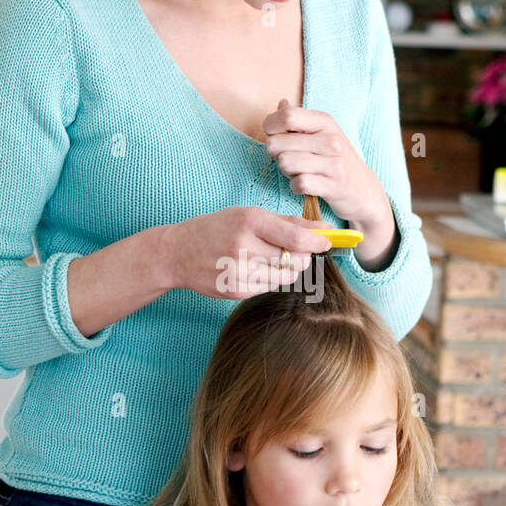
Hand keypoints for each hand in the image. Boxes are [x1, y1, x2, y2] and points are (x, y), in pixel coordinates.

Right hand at [163, 205, 334, 300]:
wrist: (177, 252)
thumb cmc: (216, 228)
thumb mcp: (248, 215)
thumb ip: (287, 222)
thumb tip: (323, 227)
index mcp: (249, 221)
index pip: (295, 237)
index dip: (317, 242)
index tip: (328, 241)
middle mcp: (244, 246)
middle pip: (294, 259)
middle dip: (303, 256)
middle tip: (298, 250)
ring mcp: (239, 271)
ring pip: (285, 276)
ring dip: (288, 269)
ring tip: (273, 259)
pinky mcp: (236, 290)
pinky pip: (269, 287)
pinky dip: (271, 278)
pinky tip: (256, 268)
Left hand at [262, 99, 388, 230]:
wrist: (362, 189)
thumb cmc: (332, 159)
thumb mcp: (318, 134)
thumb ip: (296, 120)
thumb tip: (281, 104)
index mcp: (324, 121)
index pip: (286, 116)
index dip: (271, 127)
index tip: (275, 136)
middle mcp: (331, 139)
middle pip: (277, 142)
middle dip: (276, 154)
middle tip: (291, 159)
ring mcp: (334, 163)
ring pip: (285, 163)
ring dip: (286, 171)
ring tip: (299, 171)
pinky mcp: (334, 186)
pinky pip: (299, 183)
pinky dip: (295, 187)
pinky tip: (304, 185)